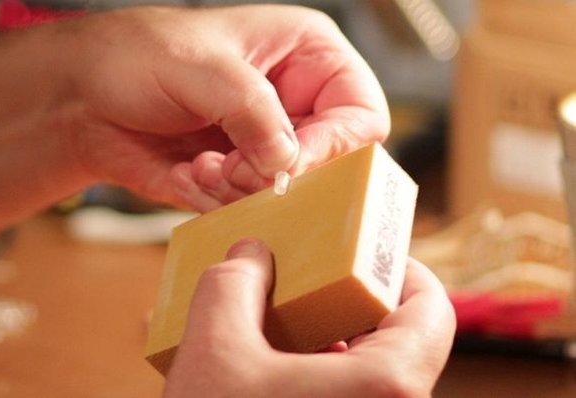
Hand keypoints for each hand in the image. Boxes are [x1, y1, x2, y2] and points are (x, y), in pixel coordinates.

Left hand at [65, 5, 389, 210]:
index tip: (284, 163)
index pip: (361, 115)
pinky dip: (220, 202)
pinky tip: (187, 172)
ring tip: (200, 164)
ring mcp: (270, 144)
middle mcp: (298, 104)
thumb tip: (287, 164)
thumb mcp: (199, 67)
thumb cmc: (138, 58)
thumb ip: (251, 111)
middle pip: (332, 164)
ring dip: (242, 190)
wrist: (85, 100)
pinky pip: (255, 209)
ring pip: (293, 195)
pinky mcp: (244, 177)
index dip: (333, 146)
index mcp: (309, 56)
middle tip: (231, 166)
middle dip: (278, 175)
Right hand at [163, 239, 455, 397]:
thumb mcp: (214, 348)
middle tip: (314, 276)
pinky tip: (278, 364)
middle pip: (400, 339)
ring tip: (287, 315)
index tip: (370, 250)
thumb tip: (252, 253)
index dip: (404, 269)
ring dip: (336, 338)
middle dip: (355, 300)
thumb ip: (233, 283)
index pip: (433, 311)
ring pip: (375, 373)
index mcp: (386, 389)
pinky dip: (326, 373)